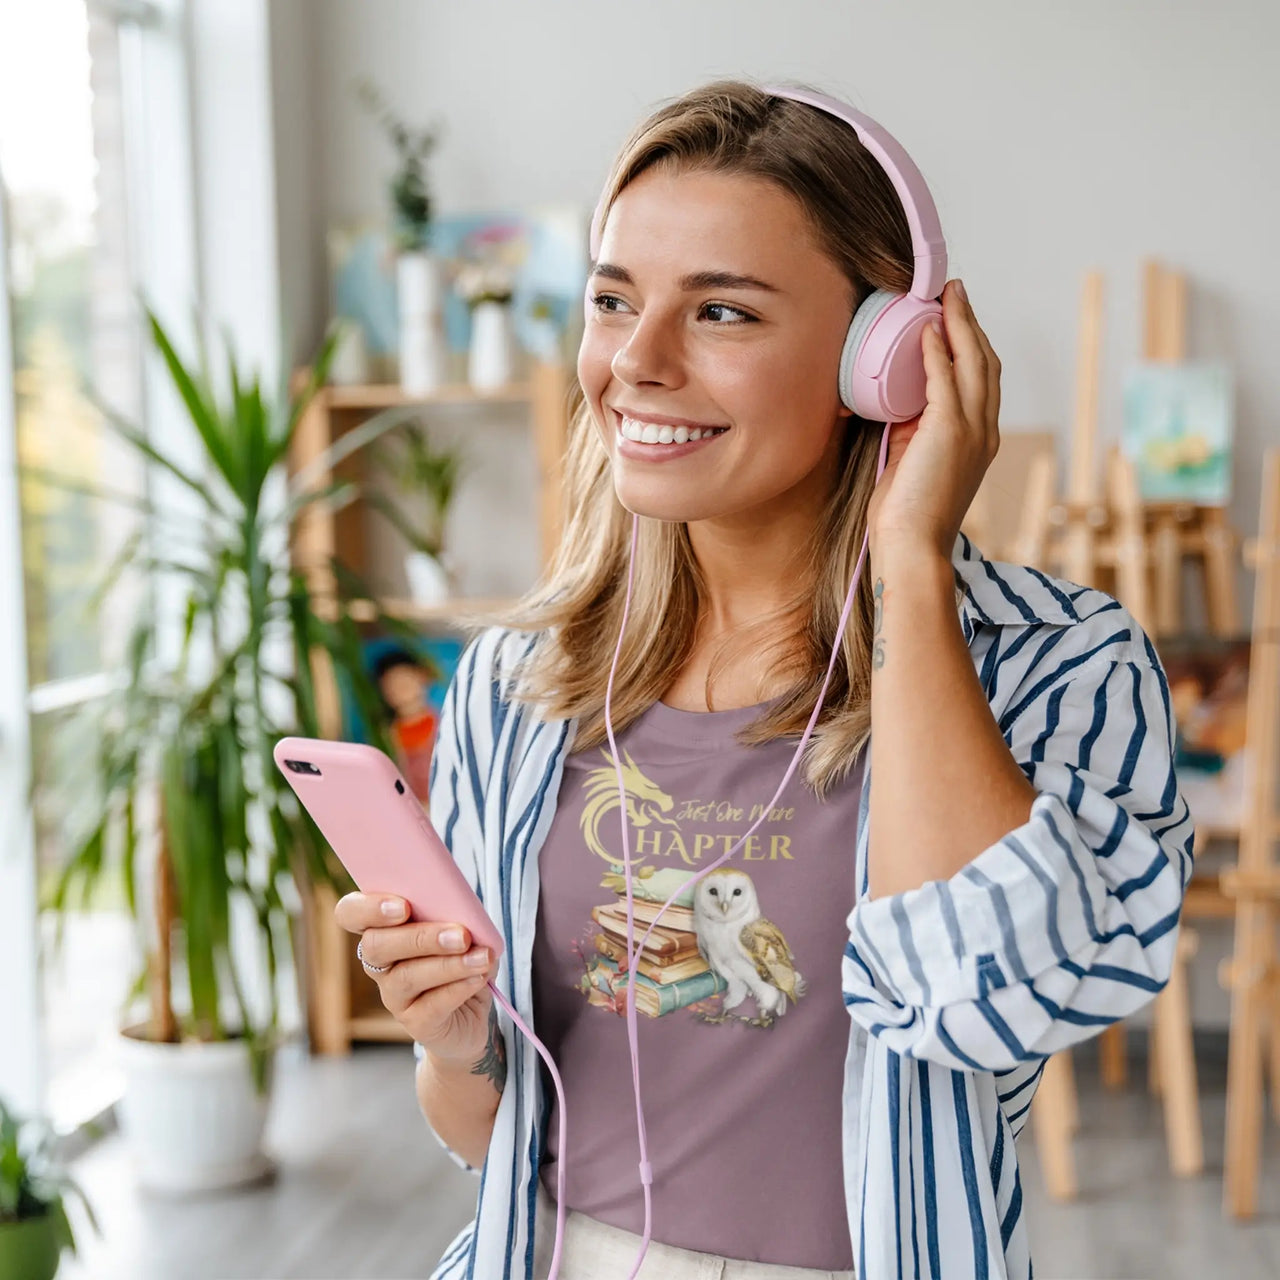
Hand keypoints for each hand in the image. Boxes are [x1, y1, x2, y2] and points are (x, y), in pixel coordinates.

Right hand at [333, 892, 497, 1064]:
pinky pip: (431, 1005)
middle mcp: (379, 963)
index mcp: (383, 927)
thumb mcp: (463, 928)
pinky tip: (479, 977)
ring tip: (482, 957)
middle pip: (377, 946)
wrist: (471, 1012)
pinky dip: (458, 988)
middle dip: (420, 937)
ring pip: (406, 977)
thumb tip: (467, 910)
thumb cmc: (461, 956)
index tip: (403, 905)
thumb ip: (457, 913)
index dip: (369, 908)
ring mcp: (393, 995)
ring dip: (449, 965)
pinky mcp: (415, 1022)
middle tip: (461, 935)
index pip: (351, 913)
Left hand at [865, 278, 1000, 558]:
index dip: (970, 345)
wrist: (911, 548)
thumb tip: (891, 403)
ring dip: (959, 323)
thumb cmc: (906, 516)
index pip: (982, 380)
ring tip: (945, 296)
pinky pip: (946, 378)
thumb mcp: (910, 463)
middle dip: (970, 323)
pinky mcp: (949, 432)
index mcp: (978, 439)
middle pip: (985, 362)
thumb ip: (908, 430)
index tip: (954, 318)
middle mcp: (984, 430)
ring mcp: (971, 430)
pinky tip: (927, 329)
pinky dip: (938, 350)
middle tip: (954, 292)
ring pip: (973, 361)